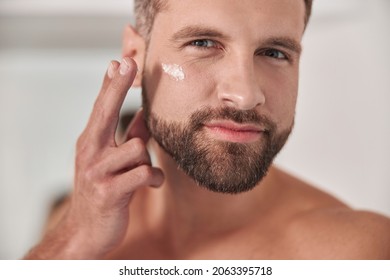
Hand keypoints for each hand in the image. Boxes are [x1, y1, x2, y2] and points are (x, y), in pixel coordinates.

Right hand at [25, 58, 163, 258]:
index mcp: (91, 142)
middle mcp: (90, 152)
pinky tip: (150, 185)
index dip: (111, 84)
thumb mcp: (113, 161)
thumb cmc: (103, 190)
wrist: (86, 230)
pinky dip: (153, 179)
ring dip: (146, 162)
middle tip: (126, 63)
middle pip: (106, 112)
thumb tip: (147, 114)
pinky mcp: (110, 192)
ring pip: (138, 149)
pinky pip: (144, 174)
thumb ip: (131, 136)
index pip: (102, 107)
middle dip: (116, 87)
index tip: (119, 61)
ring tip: (140, 175)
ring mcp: (97, 172)